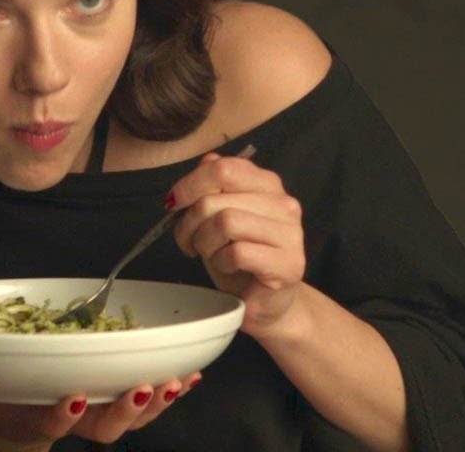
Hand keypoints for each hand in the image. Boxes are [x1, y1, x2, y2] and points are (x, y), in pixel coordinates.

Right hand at [0, 373, 200, 449]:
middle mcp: (77, 418)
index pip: (54, 422)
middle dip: (128, 410)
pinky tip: (195, 372)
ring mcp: (101, 411)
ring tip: (179, 380)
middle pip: (108, 427)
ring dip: (159, 400)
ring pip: (135, 415)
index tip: (73, 395)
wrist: (18, 417)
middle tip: (145, 388)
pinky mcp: (120, 395)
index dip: (64, 414)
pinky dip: (175, 386)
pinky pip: (152, 397)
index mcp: (41, 417)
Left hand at [168, 151, 305, 335]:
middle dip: (190, 222)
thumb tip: (203, 163)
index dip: (190, 185)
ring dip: (205, 242)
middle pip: (217, 199)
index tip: (174, 205)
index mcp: (266, 185)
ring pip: (226, 222)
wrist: (265, 302)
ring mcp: (290, 234)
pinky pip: (238, 252)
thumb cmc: (238, 258)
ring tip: (208, 254)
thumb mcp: (218, 215)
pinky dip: (221, 261)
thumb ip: (214, 186)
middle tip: (188, 241)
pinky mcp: (288, 264)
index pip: (223, 167)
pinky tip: (226, 268)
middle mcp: (283, 204)